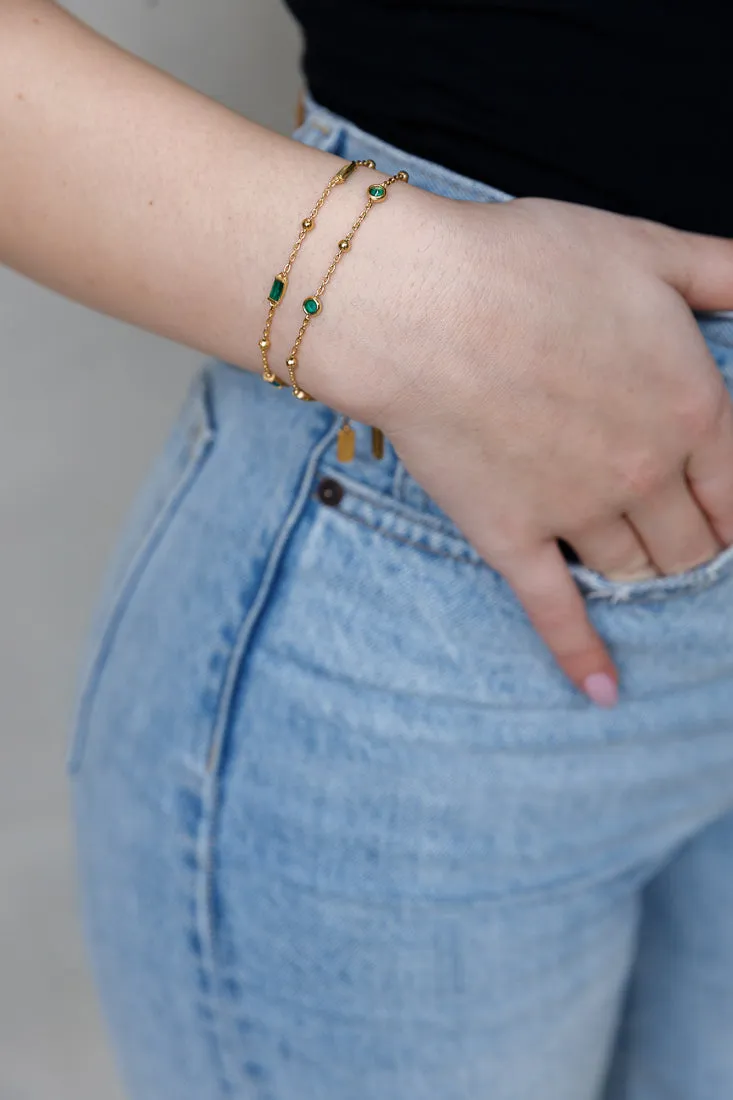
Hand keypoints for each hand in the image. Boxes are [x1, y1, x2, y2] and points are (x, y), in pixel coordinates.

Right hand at [303, 191, 732, 704]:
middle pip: (693, 545)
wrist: (418, 306)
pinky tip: (600, 690)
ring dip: (644, 574)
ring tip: (635, 567)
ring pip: (636, 571)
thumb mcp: (646, 248)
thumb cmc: (528, 264)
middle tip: (678, 540)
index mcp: (694, 407)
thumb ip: (726, 274)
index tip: (721, 517)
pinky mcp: (513, 539)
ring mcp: (578, 513)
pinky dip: (582, 655)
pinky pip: (557, 610)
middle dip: (693, 547)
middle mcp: (648, 473)